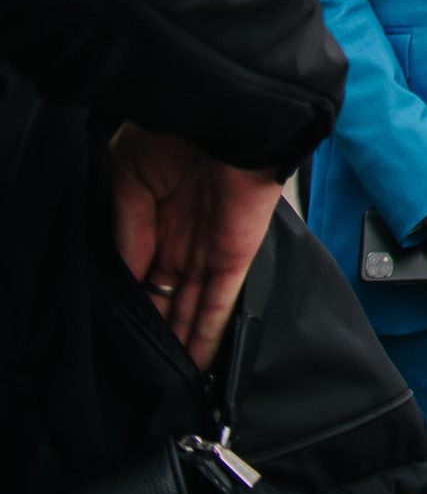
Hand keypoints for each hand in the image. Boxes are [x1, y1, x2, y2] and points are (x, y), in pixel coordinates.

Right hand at [107, 126, 282, 369]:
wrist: (218, 110)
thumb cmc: (171, 129)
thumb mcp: (128, 184)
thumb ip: (126, 234)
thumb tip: (123, 280)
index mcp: (157, 213)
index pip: (144, 272)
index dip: (136, 304)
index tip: (124, 335)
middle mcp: (185, 233)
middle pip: (172, 296)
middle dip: (161, 332)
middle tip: (149, 371)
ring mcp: (212, 245)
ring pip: (197, 307)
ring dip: (184, 343)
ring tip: (173, 383)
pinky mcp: (237, 252)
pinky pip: (224, 300)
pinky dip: (211, 332)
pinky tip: (199, 361)